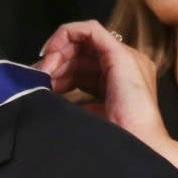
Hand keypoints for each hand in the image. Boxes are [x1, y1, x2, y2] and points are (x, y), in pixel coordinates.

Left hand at [37, 21, 177, 177]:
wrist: (138, 147)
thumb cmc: (116, 139)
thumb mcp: (89, 115)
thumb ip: (76, 101)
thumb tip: (49, 90)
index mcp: (120, 80)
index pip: (84, 66)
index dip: (60, 70)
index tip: (42, 83)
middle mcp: (125, 65)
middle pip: (82, 53)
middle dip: (56, 61)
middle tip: (39, 76)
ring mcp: (125, 57)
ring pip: (83, 40)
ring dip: (58, 51)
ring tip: (43, 71)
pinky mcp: (120, 54)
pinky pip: (90, 30)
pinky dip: (67, 34)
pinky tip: (51, 52)